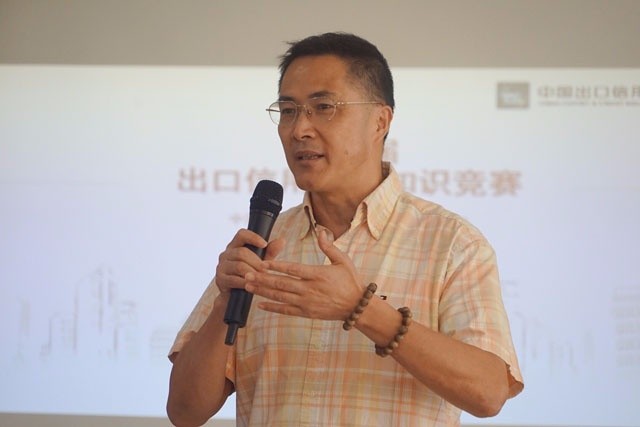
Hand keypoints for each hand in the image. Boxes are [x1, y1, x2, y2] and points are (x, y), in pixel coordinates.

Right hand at [215, 229, 284, 294]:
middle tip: (266, 270)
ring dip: (253, 272)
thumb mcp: (261, 262)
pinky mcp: (220, 279)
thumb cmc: (250, 274)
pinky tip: (253, 285)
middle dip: (256, 261)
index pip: (241, 234)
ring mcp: (221, 266)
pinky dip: (246, 282)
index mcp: (235, 246)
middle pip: (241, 252)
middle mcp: (226, 254)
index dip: (253, 237)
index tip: (264, 244)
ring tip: (261, 278)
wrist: (236, 296)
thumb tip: (281, 240)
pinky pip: (234, 279)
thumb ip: (270, 252)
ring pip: (239, 266)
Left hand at [245, 229, 362, 319]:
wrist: (357, 307)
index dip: (277, 266)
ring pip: (281, 297)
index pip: (293, 269)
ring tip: (248, 286)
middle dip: (263, 279)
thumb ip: (329, 247)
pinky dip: (272, 308)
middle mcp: (310, 289)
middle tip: (247, 274)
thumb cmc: (350, 281)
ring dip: (263, 291)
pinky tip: (260, 305)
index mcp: (318, 274)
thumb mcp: (343, 261)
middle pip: (282, 284)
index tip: (262, 263)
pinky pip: (286, 310)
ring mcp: (307, 303)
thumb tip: (322, 231)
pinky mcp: (307, 313)